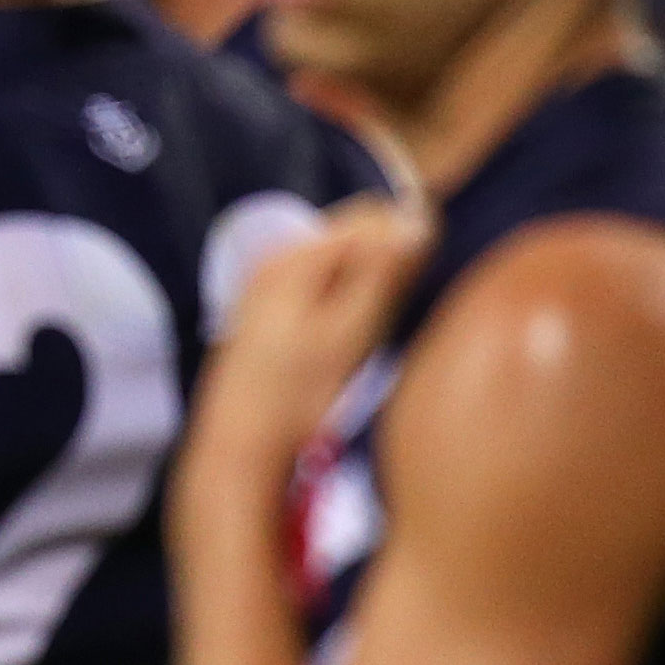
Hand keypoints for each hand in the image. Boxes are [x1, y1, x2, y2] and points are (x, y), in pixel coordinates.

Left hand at [194, 196, 433, 472]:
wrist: (238, 448)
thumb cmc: (297, 397)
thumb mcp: (350, 333)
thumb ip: (382, 274)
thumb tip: (417, 219)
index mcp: (293, 259)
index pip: (370, 216)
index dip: (409, 237)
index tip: (426, 279)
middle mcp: (273, 261)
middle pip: (353, 236)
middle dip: (387, 261)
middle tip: (395, 314)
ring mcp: (266, 287)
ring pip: (340, 263)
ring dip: (369, 283)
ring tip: (372, 332)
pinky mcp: (267, 314)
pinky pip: (322, 287)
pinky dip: (346, 301)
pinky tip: (349, 341)